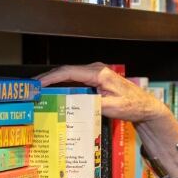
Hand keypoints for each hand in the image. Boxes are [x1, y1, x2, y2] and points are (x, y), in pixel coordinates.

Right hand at [38, 62, 177, 177]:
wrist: (146, 106)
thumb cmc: (133, 106)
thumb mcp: (113, 107)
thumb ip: (95, 105)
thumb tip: (76, 104)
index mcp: (99, 74)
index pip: (69, 72)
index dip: (51, 77)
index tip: (37, 84)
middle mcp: (96, 70)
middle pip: (66, 72)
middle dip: (48, 79)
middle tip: (31, 89)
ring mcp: (96, 73)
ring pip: (70, 75)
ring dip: (55, 82)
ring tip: (38, 91)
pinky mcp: (97, 79)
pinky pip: (76, 80)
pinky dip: (64, 85)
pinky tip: (55, 94)